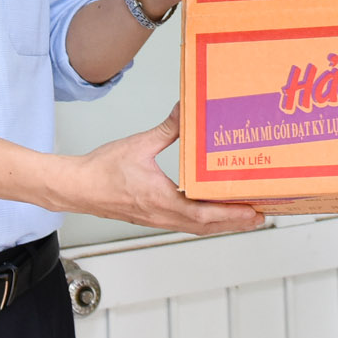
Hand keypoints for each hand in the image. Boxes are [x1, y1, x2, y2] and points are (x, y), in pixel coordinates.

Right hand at [58, 105, 261, 235]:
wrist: (77, 188)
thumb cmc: (102, 171)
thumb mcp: (139, 144)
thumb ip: (167, 129)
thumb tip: (185, 111)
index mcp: (161, 200)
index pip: (203, 214)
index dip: (231, 215)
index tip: (252, 212)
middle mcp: (162, 215)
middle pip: (206, 225)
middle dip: (235, 222)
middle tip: (260, 216)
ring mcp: (157, 218)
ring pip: (196, 226)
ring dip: (221, 223)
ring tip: (243, 216)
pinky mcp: (152, 216)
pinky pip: (184, 222)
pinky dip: (204, 220)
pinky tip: (211, 211)